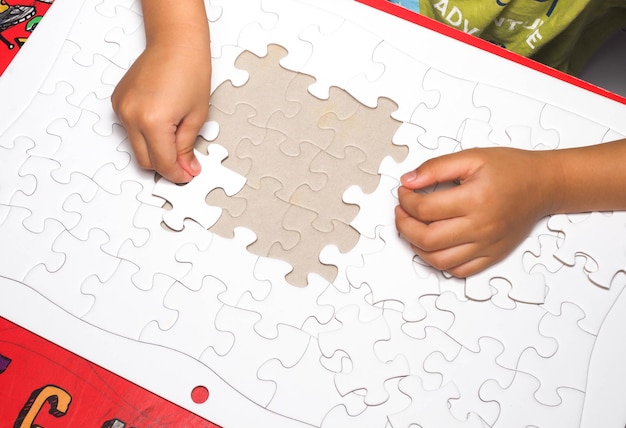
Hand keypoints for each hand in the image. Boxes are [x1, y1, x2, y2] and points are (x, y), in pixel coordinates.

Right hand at [111, 42, 210, 182]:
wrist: (175, 43)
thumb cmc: (189, 70)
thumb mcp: (196, 116)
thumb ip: (187, 147)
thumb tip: (186, 167)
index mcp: (153, 121)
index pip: (163, 163)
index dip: (178, 174)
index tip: (187, 175)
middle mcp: (132, 116)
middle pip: (146, 160)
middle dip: (166, 166)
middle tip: (184, 163)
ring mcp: (121, 108)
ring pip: (136, 147)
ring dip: (155, 150)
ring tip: (175, 137)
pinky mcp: (117, 102)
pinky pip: (130, 130)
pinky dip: (145, 134)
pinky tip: (162, 123)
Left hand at [395, 147, 556, 276]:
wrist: (544, 185)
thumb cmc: (511, 169)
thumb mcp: (472, 157)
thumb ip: (436, 167)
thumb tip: (408, 181)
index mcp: (475, 199)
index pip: (424, 209)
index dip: (405, 200)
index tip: (403, 192)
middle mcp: (481, 226)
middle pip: (427, 238)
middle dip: (404, 225)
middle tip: (401, 212)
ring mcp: (487, 245)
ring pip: (439, 260)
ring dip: (417, 247)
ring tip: (413, 229)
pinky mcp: (493, 255)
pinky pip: (459, 271)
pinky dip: (440, 263)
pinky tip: (434, 246)